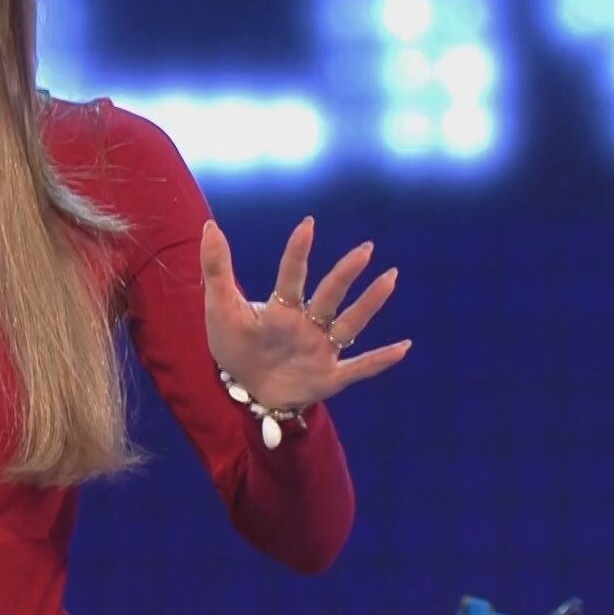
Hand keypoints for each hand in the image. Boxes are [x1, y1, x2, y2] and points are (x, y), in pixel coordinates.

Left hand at [199, 217, 409, 409]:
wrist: (243, 390)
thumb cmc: (235, 345)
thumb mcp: (220, 307)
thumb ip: (216, 268)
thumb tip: (209, 225)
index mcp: (280, 308)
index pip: (291, 275)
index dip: (297, 251)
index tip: (308, 223)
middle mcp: (306, 324)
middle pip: (329, 295)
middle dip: (346, 273)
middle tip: (365, 248)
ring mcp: (320, 350)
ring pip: (349, 324)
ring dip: (369, 303)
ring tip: (390, 277)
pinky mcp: (328, 378)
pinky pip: (360, 368)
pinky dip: (380, 360)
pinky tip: (404, 346)